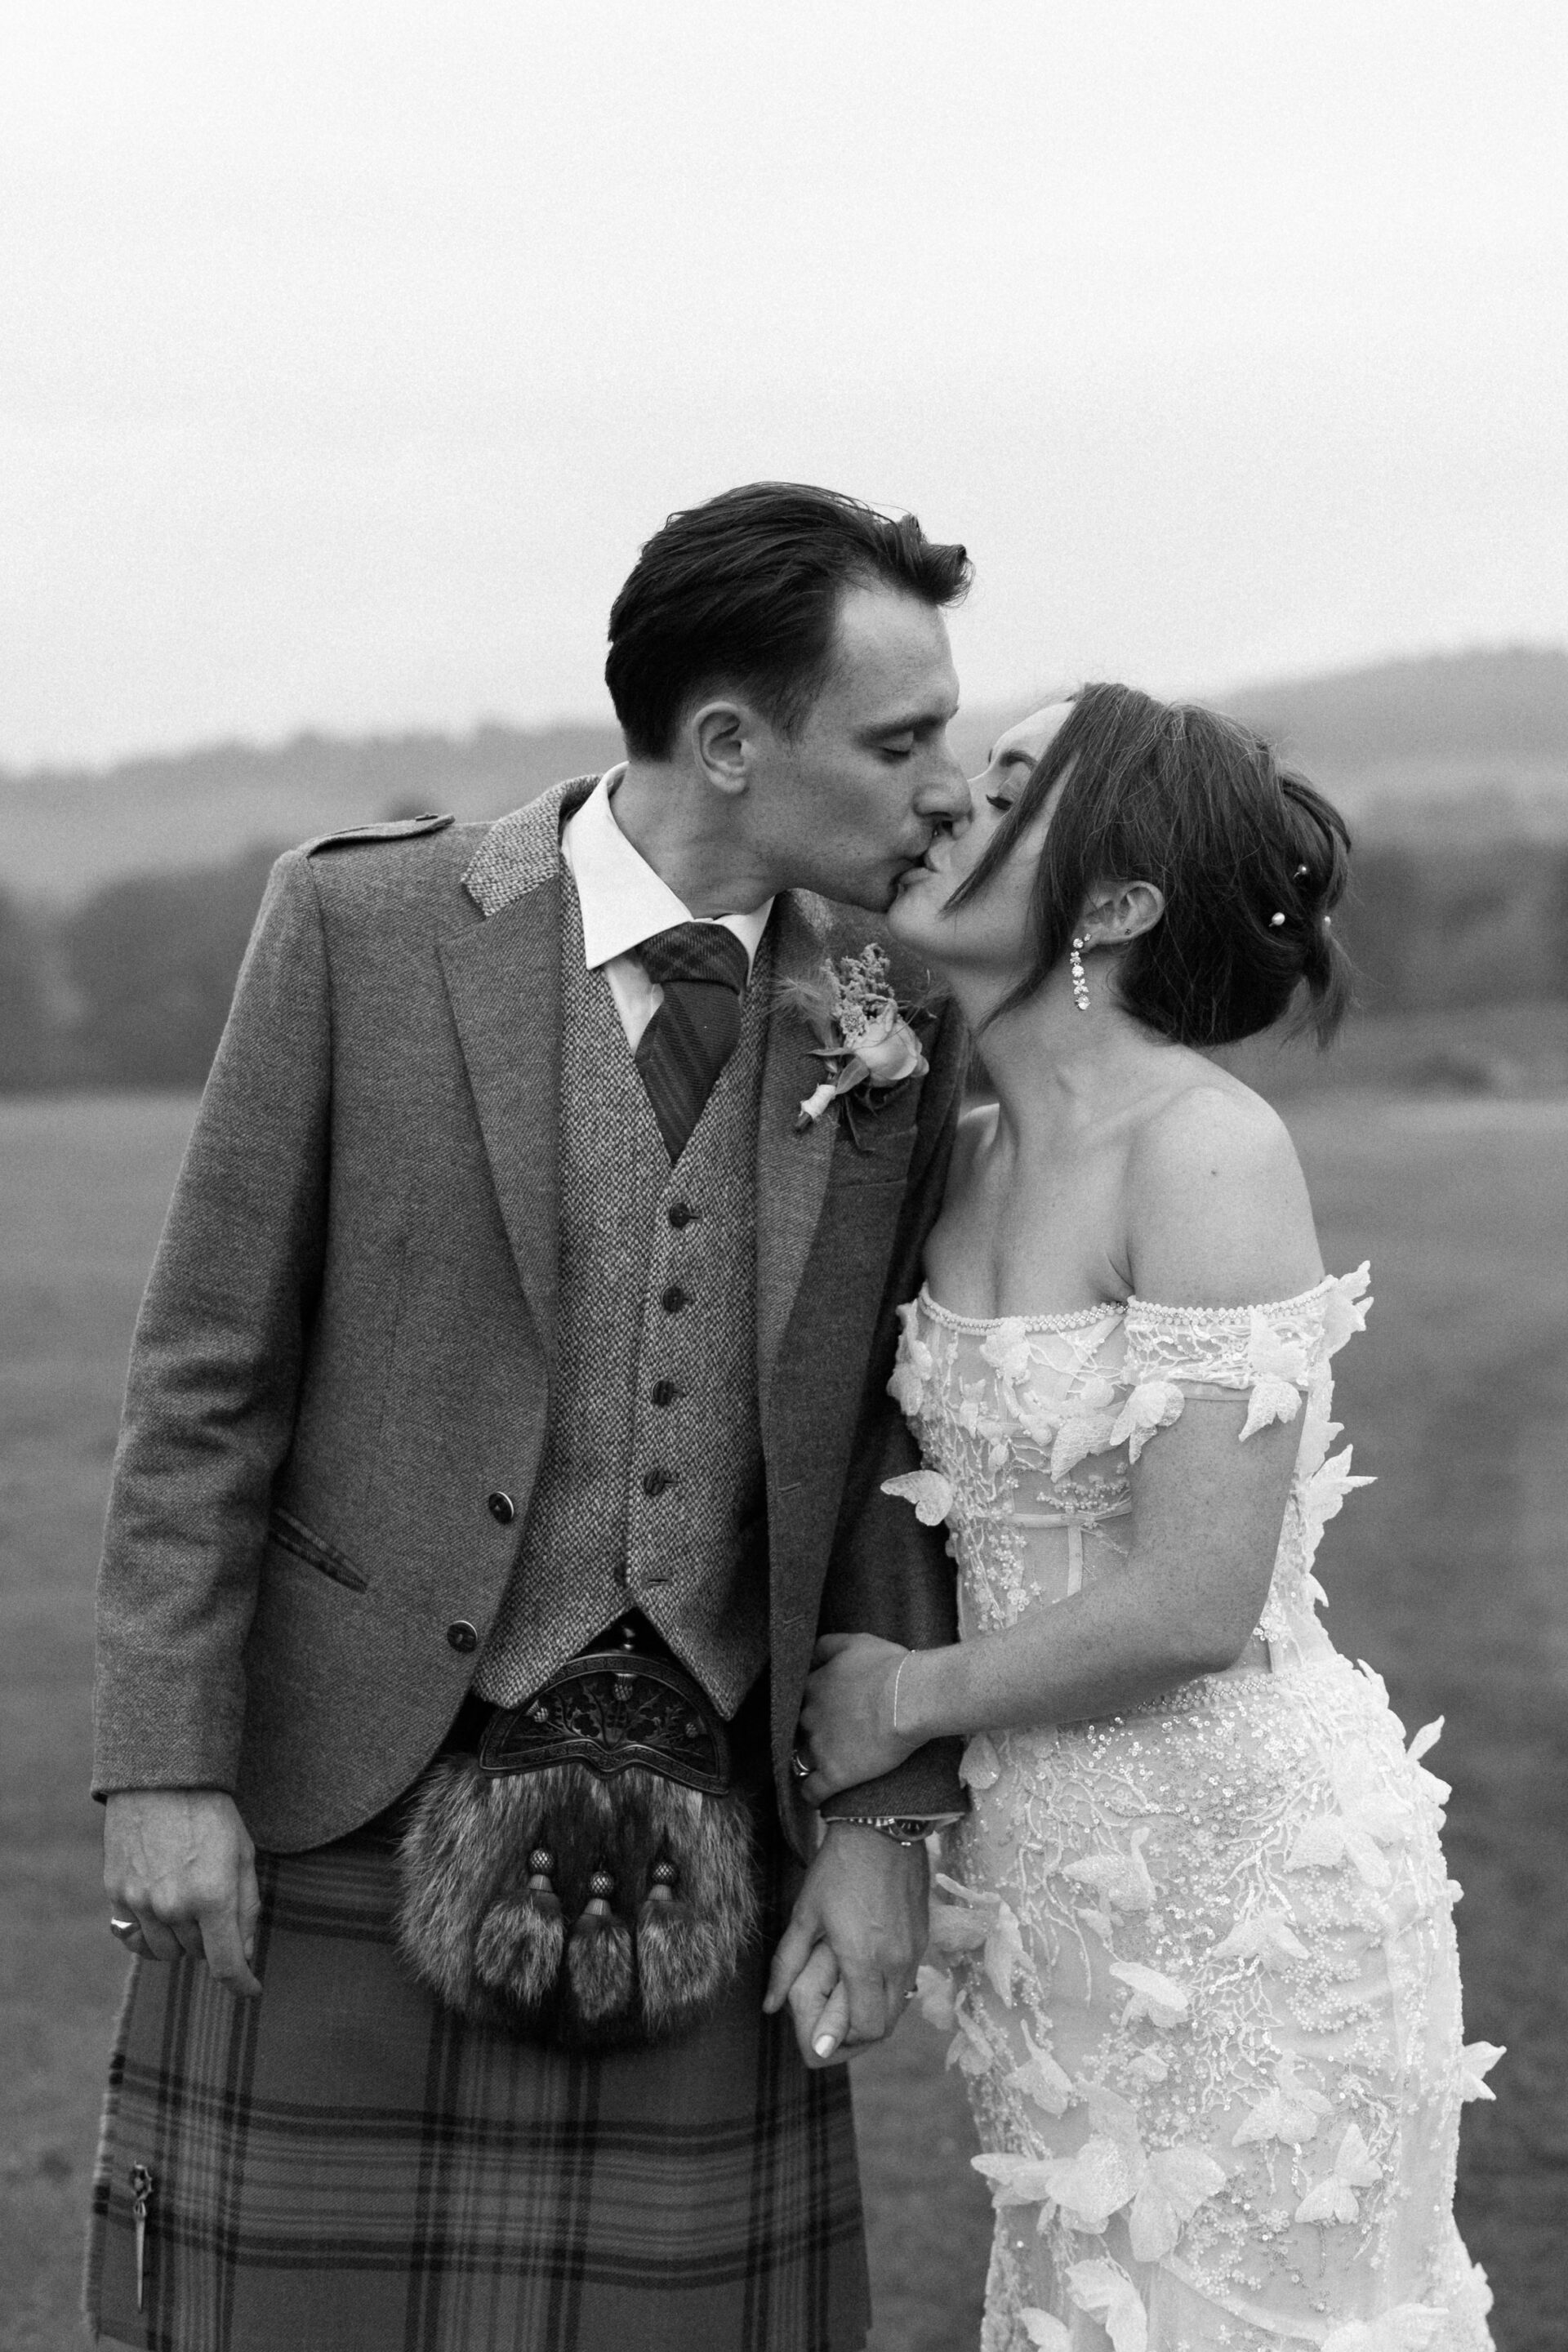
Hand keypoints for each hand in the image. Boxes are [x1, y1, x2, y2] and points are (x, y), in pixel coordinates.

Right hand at [104, 1787, 261, 1997]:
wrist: (162, 1778)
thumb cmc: (212, 1814)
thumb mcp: (243, 1856)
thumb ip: (246, 1909)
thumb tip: (244, 1954)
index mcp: (213, 1897)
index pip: (225, 1964)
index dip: (241, 1983)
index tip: (250, 1989)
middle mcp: (174, 1906)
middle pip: (197, 1954)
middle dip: (213, 1940)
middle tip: (217, 1907)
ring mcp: (139, 1901)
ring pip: (165, 1952)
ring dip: (182, 1939)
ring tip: (189, 1905)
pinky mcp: (115, 1893)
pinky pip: (132, 1937)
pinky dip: (149, 1935)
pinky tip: (159, 1916)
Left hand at [763, 1822, 927, 2065]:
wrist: (882, 1827)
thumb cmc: (838, 1869)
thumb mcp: (804, 1914)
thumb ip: (786, 1964)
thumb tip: (769, 2006)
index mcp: (865, 1959)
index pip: (866, 2027)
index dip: (843, 2042)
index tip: (820, 2042)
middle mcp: (897, 1962)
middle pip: (886, 2025)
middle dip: (857, 2036)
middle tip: (830, 2030)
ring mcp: (915, 1950)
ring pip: (900, 2006)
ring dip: (874, 2014)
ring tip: (845, 2005)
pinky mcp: (923, 1938)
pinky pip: (908, 1981)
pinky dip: (887, 1992)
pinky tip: (865, 1977)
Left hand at [794, 1632, 917, 1806]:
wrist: (909, 1700)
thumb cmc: (889, 1668)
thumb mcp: (855, 1642)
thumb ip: (826, 1645)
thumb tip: (811, 1653)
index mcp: (813, 1686)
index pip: (798, 1699)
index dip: (809, 1706)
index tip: (820, 1711)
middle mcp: (809, 1717)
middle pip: (799, 1728)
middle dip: (810, 1732)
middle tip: (830, 1736)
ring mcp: (819, 1747)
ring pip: (801, 1759)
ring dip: (808, 1762)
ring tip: (821, 1766)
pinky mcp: (834, 1774)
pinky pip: (812, 1791)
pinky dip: (812, 1794)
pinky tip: (816, 1795)